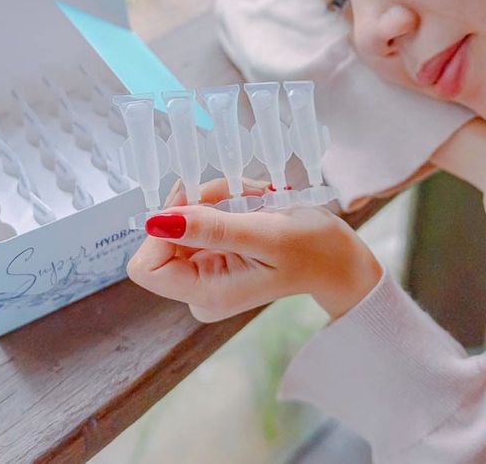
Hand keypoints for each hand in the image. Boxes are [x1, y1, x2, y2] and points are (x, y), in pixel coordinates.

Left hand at [126, 177, 383, 322]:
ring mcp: (205, 272)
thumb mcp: (266, 234)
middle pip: (163, 237)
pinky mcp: (214, 255)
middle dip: (196, 204)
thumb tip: (155, 221)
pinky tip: (252, 201)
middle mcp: (198, 289)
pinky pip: (197, 219)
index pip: (147, 266)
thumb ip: (212, 228)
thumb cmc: (313, 248)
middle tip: (236, 191)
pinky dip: (221, 200)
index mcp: (207, 293)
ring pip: (181, 221)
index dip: (163, 228)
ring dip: (214, 197)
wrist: (338, 257)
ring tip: (253, 195)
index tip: (196, 197)